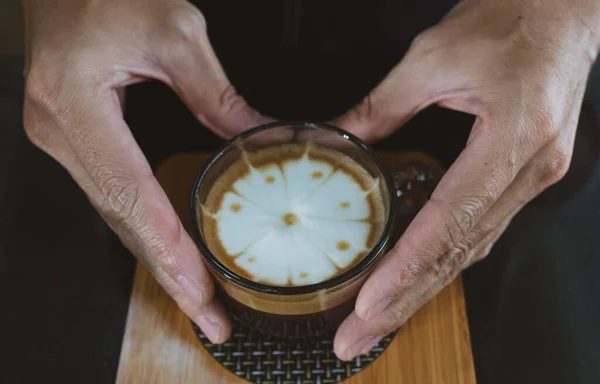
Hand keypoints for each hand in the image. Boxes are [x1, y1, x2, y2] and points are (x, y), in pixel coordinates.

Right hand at [23, 0, 269, 342]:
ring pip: (116, 216)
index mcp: (76, 103)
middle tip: (208, 316)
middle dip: (167, 273)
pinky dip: (147, 231)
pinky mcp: (76, 139)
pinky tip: (173, 253)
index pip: (129, 194)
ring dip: (159, 259)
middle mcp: (60, 132)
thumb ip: (217, 95)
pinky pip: (114, 196)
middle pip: (121, 221)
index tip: (200, 287)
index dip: (168, 247)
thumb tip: (260, 141)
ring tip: (198, 298)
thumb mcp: (176, 33)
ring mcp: (62, 139)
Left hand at [333, 0, 599, 359]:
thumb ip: (381, 106)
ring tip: (376, 320)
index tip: (366, 307)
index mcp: (512, 143)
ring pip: (471, 251)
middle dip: (405, 302)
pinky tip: (414, 278)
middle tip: (357, 339)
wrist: (565, 7)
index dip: (404, 272)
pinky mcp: (523, 176)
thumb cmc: (512, 19)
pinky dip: (443, 260)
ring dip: (422, 289)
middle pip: (460, 256)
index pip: (449, 226)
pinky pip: (480, 230)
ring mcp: (532, 179)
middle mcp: (529, 173)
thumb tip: (340, 142)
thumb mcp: (432, 56)